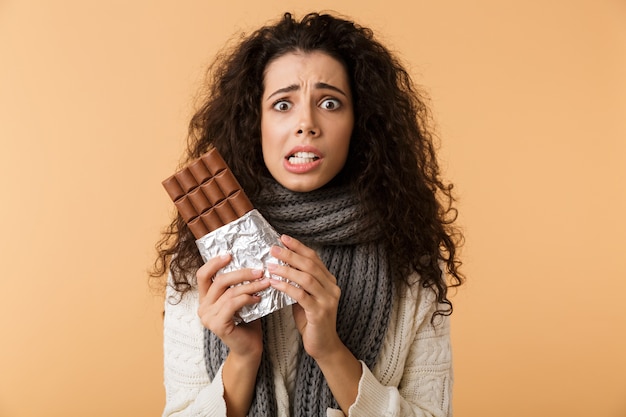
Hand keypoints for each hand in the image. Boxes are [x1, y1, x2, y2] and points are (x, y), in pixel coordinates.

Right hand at [196, 254, 270, 358]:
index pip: (202, 275)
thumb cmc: (247, 322)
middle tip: (259, 270)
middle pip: (219, 281)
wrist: (249, 348)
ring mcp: (208, 317)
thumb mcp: (240, 299)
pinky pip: (233, 304)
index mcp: (205, 298)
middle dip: (241, 273)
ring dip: (250, 285)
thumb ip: (238, 285)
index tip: (230, 254)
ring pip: (230, 292)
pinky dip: (247, 298)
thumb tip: (251, 263)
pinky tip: (258, 298)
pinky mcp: (217, 325)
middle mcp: (202, 307)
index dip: (214, 262)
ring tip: (265, 282)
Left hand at [268, 235, 342, 360]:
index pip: (314, 258)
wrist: (324, 347)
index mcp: (329, 281)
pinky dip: (287, 287)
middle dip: (291, 254)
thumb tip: (280, 266)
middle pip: (310, 265)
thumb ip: (298, 283)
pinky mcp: (320, 313)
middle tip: (273, 248)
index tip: (283, 238)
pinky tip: (274, 283)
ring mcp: (328, 300)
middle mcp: (332, 287)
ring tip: (270, 265)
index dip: (299, 247)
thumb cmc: (311, 321)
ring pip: (306, 278)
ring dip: (286, 269)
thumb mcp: (305, 298)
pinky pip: (301, 295)